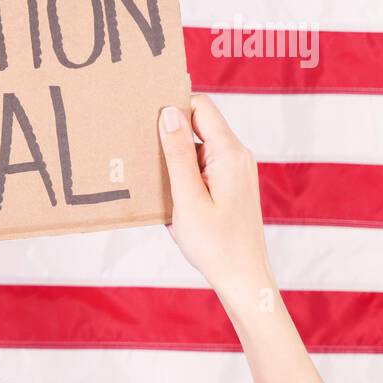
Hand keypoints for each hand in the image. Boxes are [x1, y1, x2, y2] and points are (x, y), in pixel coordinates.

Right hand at [157, 94, 273, 300]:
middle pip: (198, 124)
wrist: (243, 277)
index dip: (173, 105)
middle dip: (168, 132)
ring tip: (152, 177)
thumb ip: (178, 154)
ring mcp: (235, 170)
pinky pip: (202, 165)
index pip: (200, 107)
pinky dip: (182, 173)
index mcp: (229, 154)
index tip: (144, 115)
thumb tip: (168, 112)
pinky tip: (167, 193)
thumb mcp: (188, 199)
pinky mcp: (229, 184)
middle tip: (139, 146)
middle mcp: (236, 156)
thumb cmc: (216, 244)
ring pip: (197, 146)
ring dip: (173, 157)